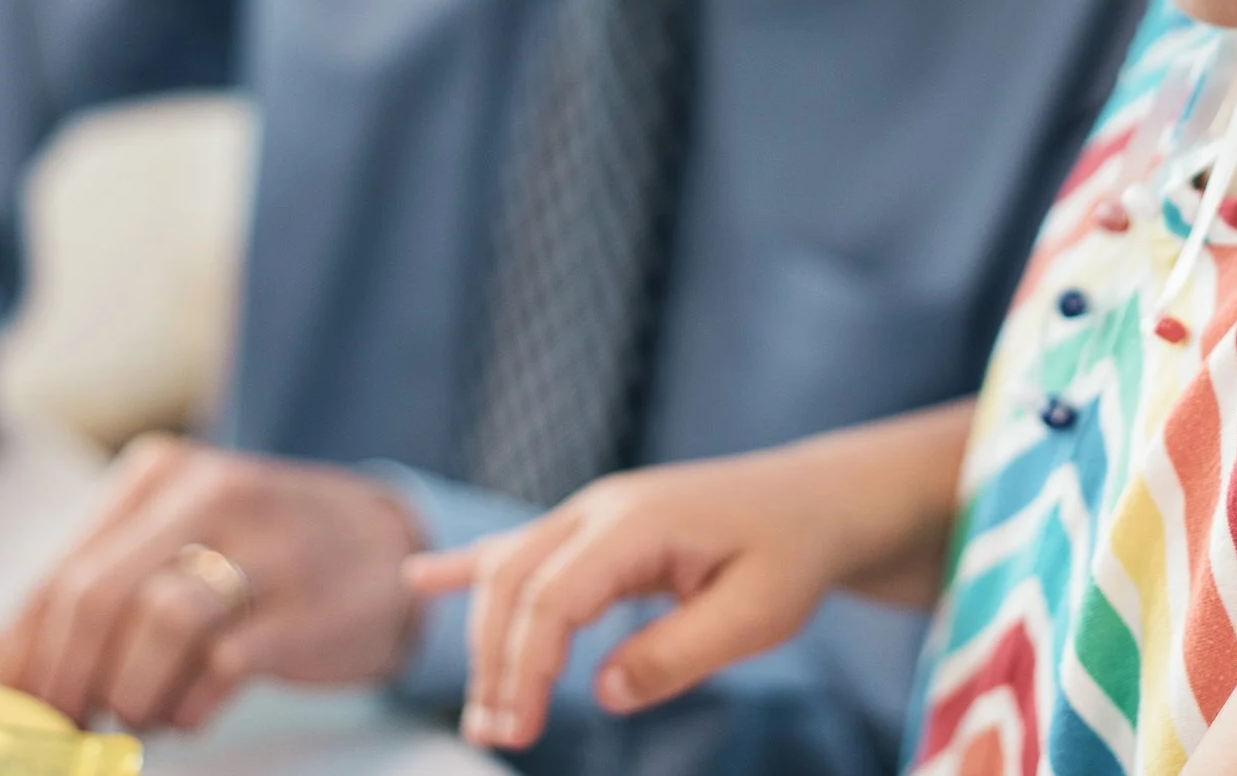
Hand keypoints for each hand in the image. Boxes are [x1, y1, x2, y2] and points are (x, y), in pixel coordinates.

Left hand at [0, 434, 424, 733]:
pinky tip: (193, 707)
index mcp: (163, 473)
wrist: (388, 547)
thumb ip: (85, 591)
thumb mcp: (172, 546)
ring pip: (156, 630)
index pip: (65, 569)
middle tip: (61, 728)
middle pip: (97, 597)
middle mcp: (211, 493)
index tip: (16, 706)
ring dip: (130, 696)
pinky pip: (219, 670)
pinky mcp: (305, 606)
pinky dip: (190, 706)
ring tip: (140, 713)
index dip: (27, 652)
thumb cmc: (257, 553)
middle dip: (64, 681)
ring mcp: (265, 546)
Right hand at [404, 403, 971, 754]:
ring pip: (509, 568)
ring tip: (484, 715)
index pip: (552, 595)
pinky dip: (468, 566)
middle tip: (498, 736)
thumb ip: (681, 653)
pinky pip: (519, 544)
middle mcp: (600, 507)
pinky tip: (419, 580)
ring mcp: (592, 511)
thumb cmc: (794, 555)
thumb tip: (604, 691)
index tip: (517, 732)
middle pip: (514, 580)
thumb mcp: (759, 616)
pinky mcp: (595, 527)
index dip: (524, 667)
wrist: (817, 499)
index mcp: (638, 522)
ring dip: (487, 639)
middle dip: (495, 661)